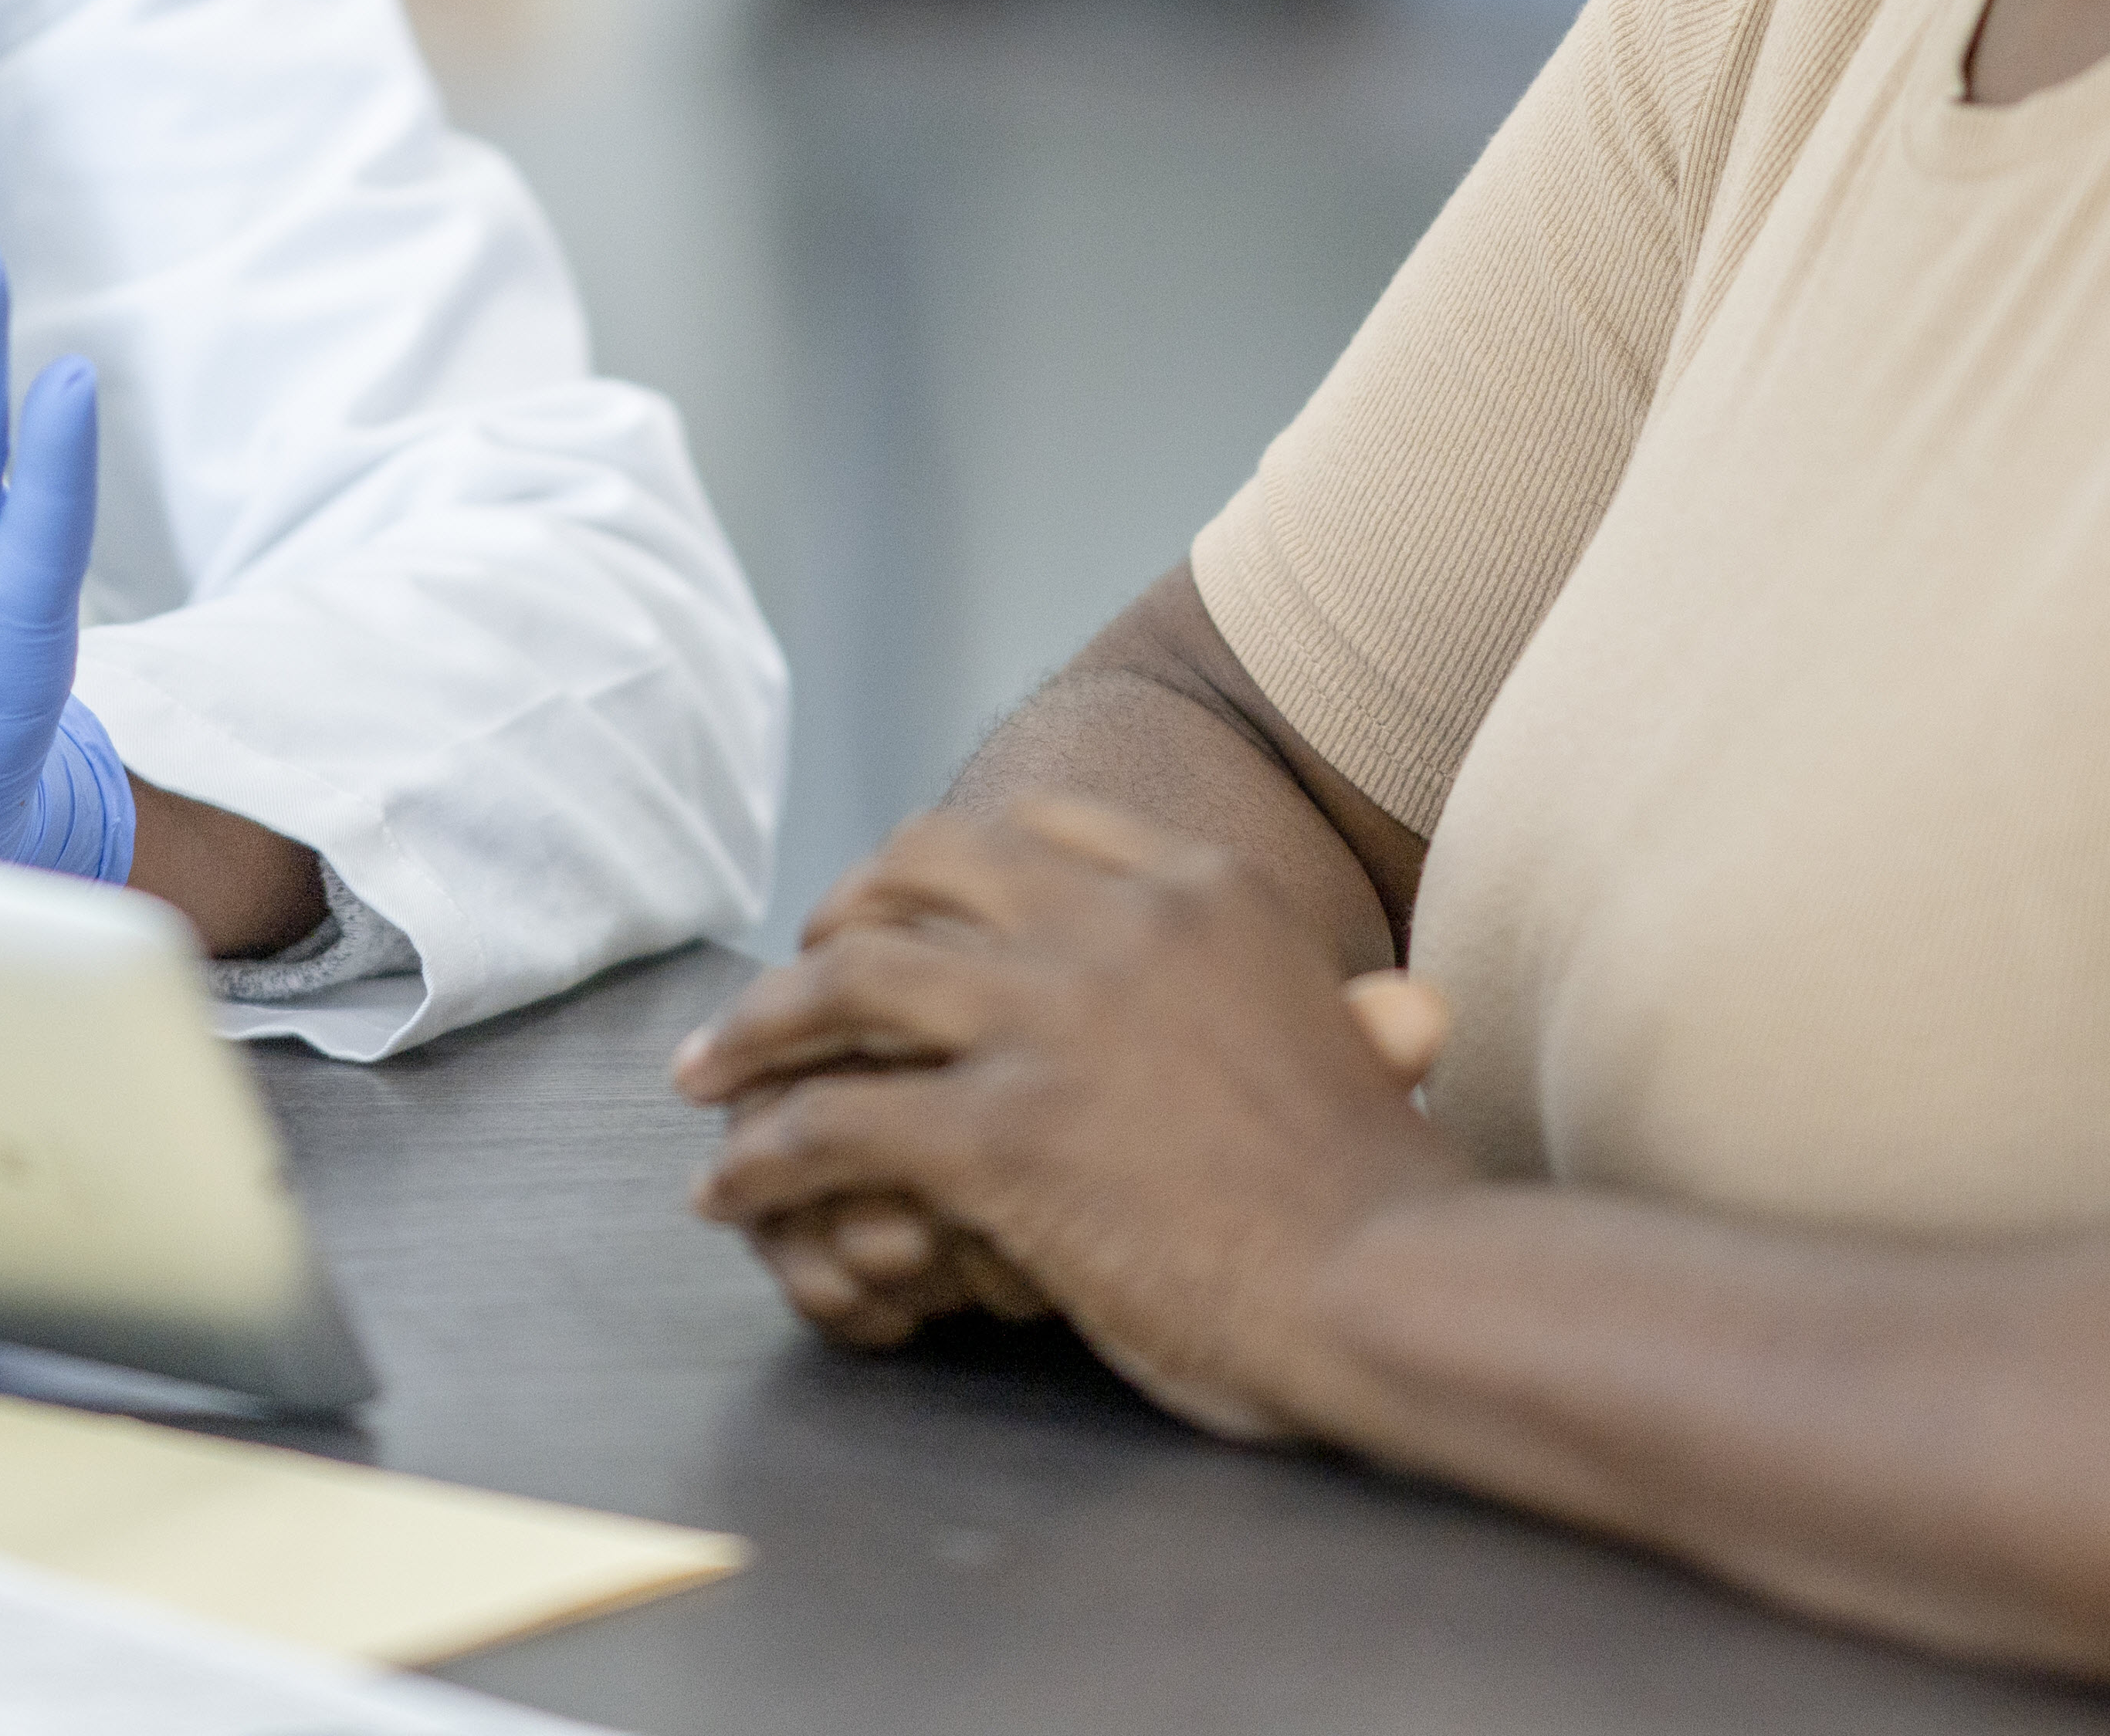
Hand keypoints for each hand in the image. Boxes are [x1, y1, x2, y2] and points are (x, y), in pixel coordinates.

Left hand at [674, 791, 1465, 1438]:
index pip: (1030, 828)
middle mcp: (1110, 923)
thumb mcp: (1368, 1046)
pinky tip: (729, 1188)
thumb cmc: (1395, 1197)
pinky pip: (839, 1125)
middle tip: (789, 970)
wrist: (1399, 1281)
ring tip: (704, 1073)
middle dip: (836, 916)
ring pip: (848, 985)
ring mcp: (1048, 1020)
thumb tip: (1404, 1013)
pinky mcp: (1003, 1133)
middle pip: (919, 871)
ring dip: (757, 1031)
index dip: (942, 867)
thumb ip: (1341, 1007)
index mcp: (1195, 888)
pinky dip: (765, 1155)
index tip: (900, 907)